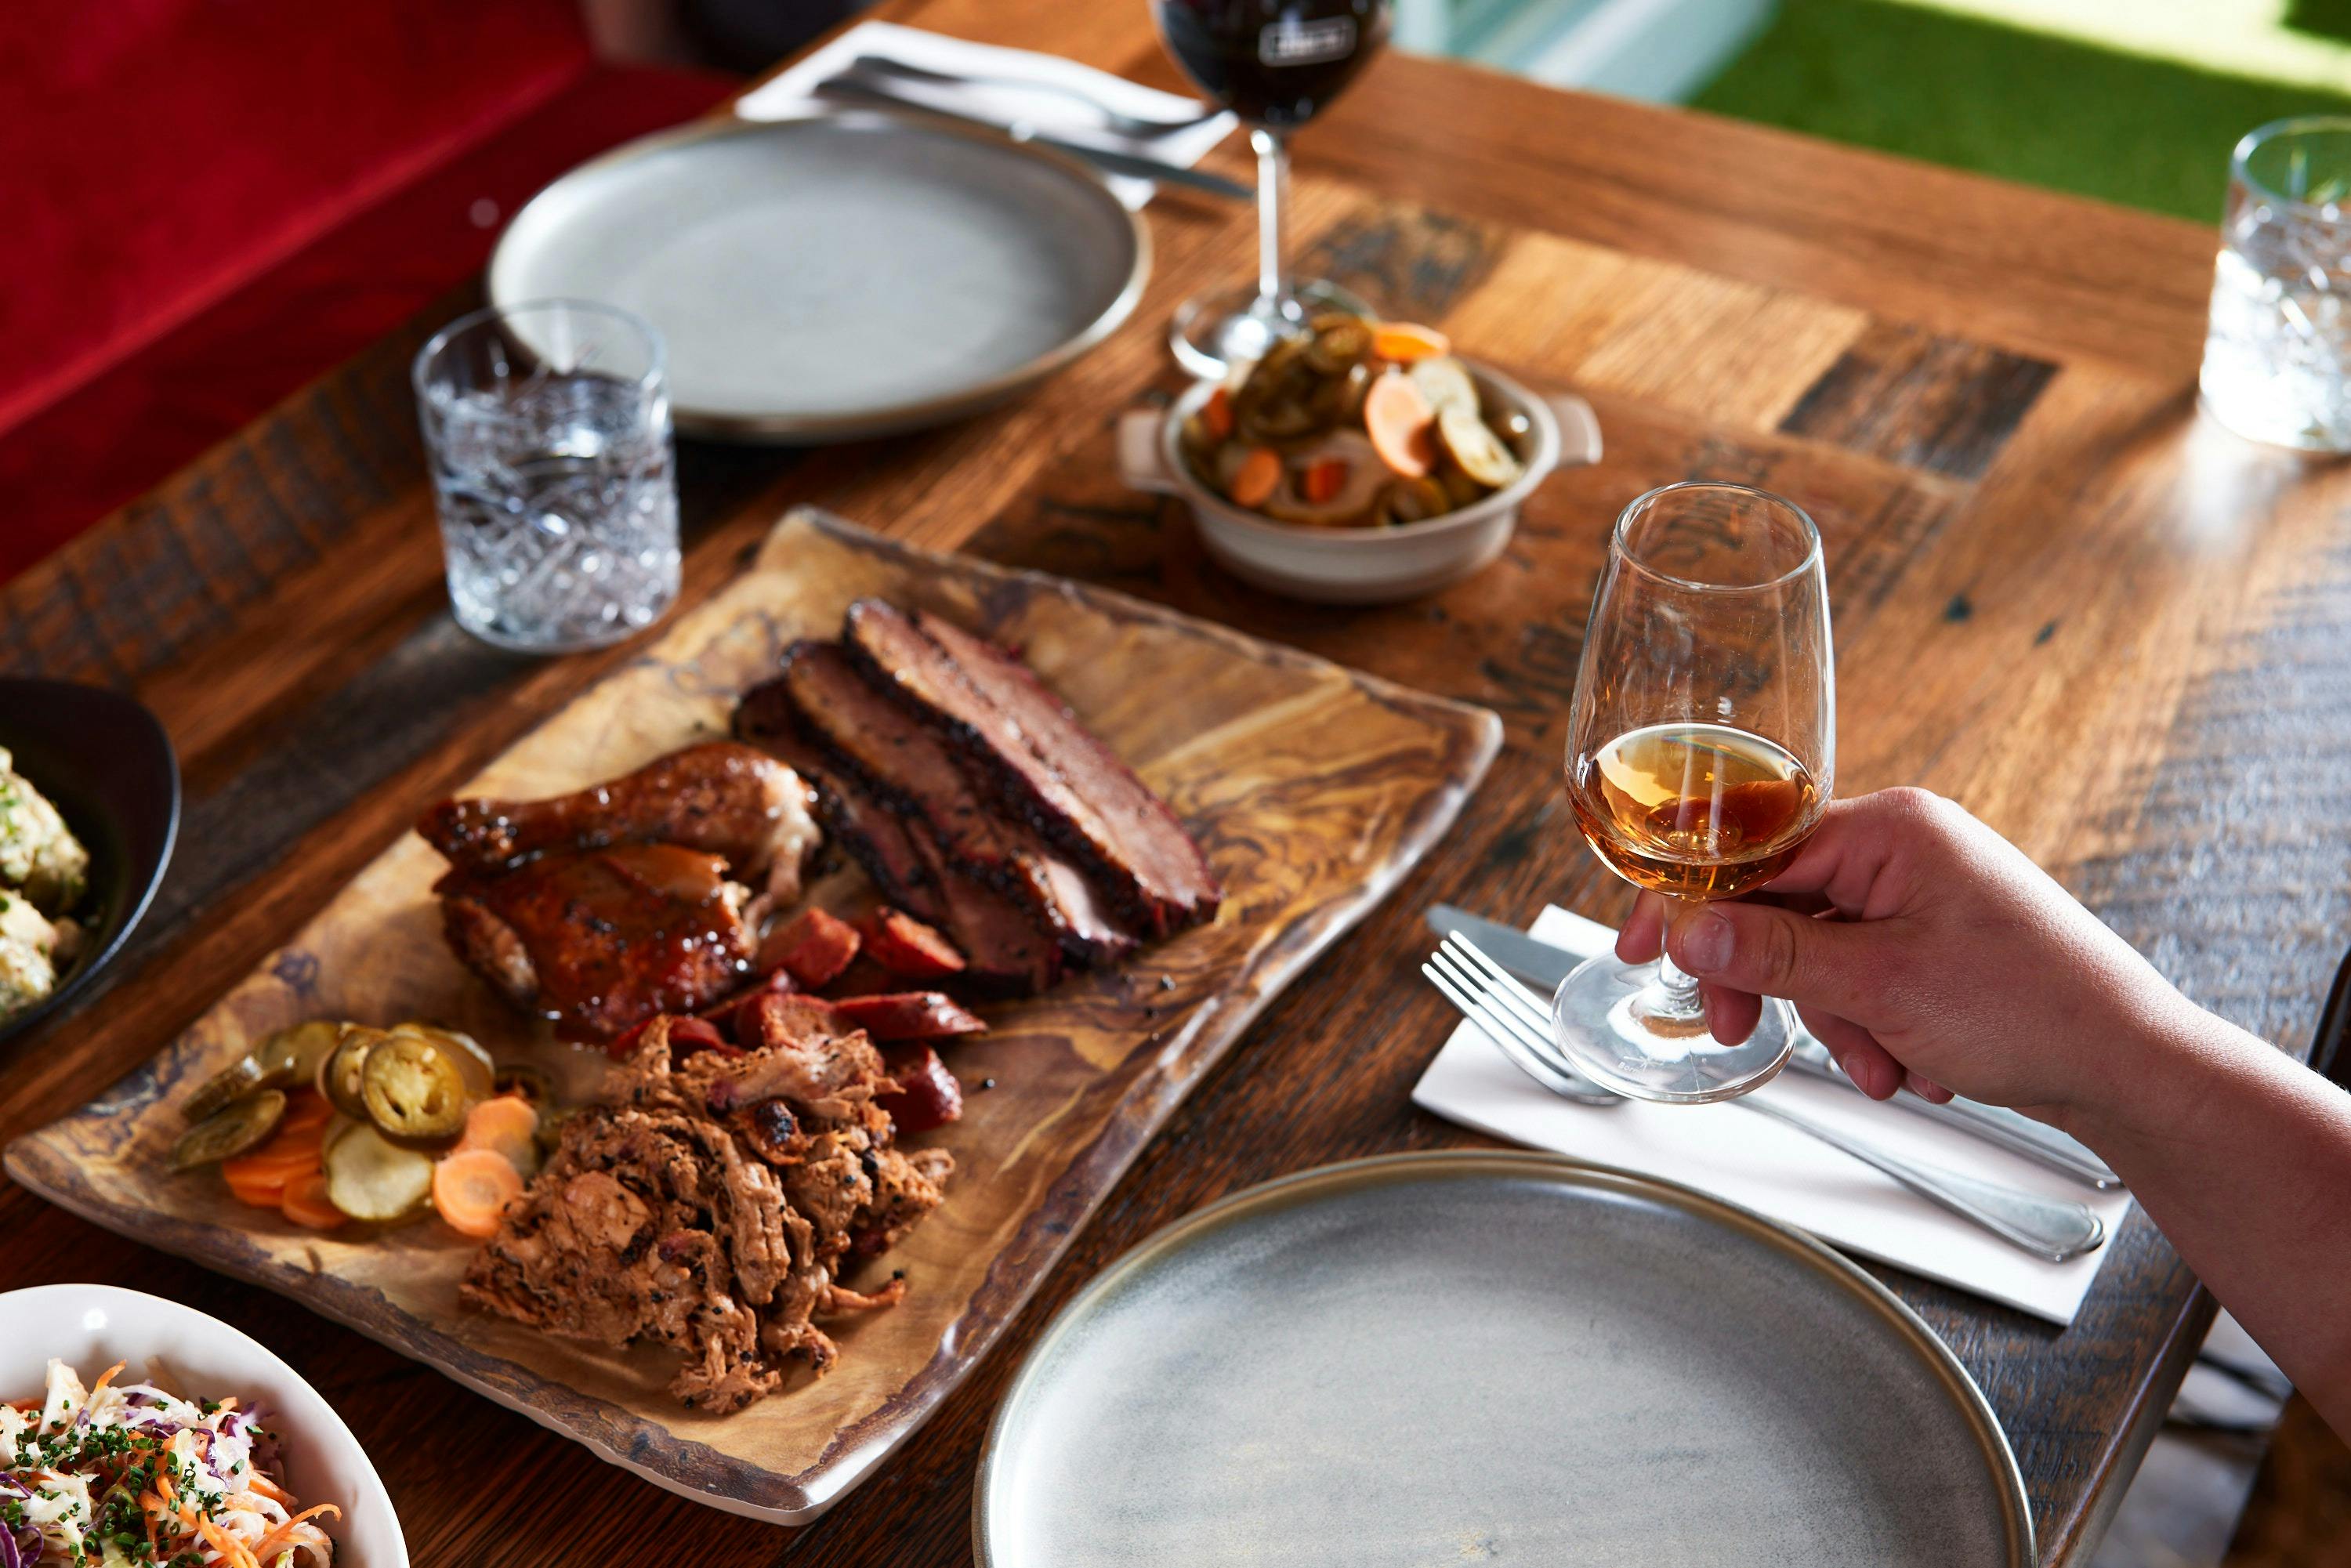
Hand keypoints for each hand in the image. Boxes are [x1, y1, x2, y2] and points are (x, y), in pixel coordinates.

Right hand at [1613, 788, 2202, 1120]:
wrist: (2131, 1068)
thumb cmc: (2034, 1010)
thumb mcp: (1879, 985)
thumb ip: (1771, 955)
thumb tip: (1685, 932)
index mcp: (1891, 828)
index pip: (1754, 848)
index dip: (1690, 901)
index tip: (1643, 943)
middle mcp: (1905, 847)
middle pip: (1779, 903)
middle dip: (1769, 980)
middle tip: (1734, 1027)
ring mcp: (1923, 893)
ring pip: (1819, 951)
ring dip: (1833, 1018)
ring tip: (1878, 1063)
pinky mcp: (1936, 939)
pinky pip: (1861, 974)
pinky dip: (1868, 1023)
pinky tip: (1905, 1061)